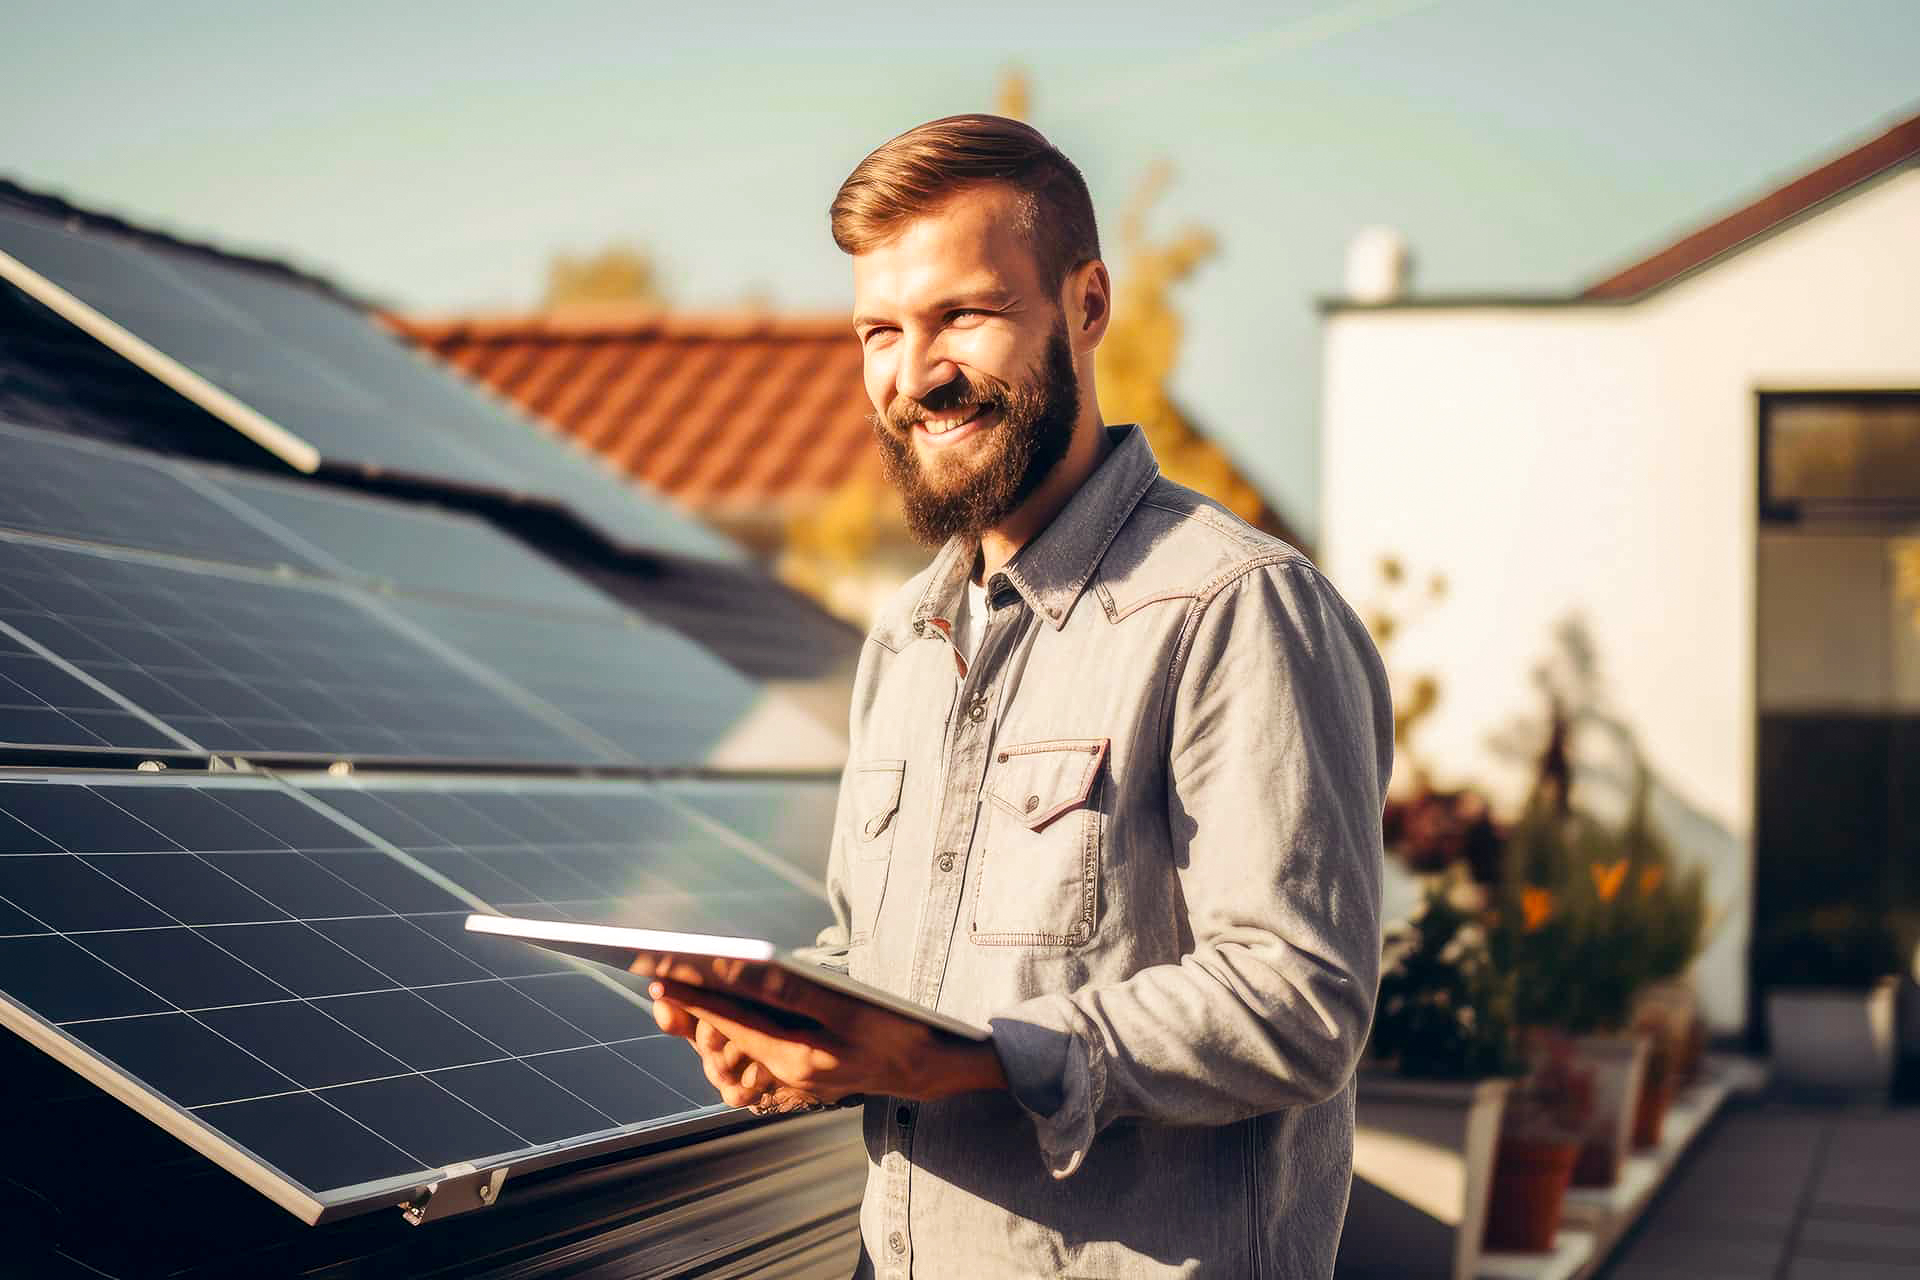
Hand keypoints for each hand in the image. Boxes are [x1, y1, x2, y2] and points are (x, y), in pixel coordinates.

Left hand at [636, 954, 1006, 1105]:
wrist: (928, 1068)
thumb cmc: (896, 1028)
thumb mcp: (849, 1003)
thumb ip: (793, 989)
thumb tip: (742, 972)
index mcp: (799, 1057)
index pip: (732, 1022)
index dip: (692, 997)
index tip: (657, 977)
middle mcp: (789, 1080)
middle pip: (720, 1049)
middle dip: (692, 1016)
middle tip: (667, 985)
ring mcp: (792, 1090)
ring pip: (726, 1069)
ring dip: (705, 1039)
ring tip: (683, 1008)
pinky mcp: (795, 1091)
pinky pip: (746, 1083)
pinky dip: (728, 1060)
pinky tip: (721, 1036)